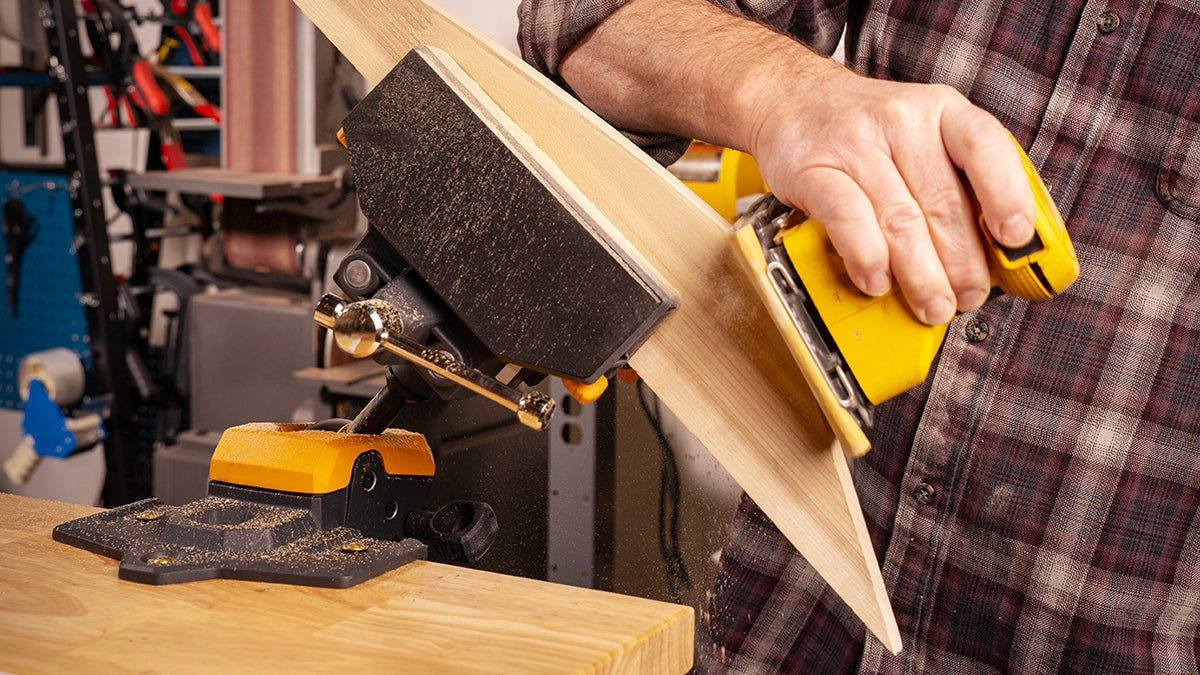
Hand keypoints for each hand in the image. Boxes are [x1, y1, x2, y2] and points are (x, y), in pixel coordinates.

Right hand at [744, 66, 1035, 324]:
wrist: (791, 100)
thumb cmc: (867, 132)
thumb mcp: (923, 135)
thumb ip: (957, 181)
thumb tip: (995, 252)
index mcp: (942, 111)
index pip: (984, 146)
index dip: (1006, 194)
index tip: (1017, 237)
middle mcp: (901, 120)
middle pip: (941, 200)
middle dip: (962, 261)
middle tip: (969, 297)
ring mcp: (855, 143)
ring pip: (898, 218)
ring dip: (920, 274)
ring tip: (932, 305)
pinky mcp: (813, 168)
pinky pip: (846, 217)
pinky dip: (866, 256)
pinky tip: (877, 281)